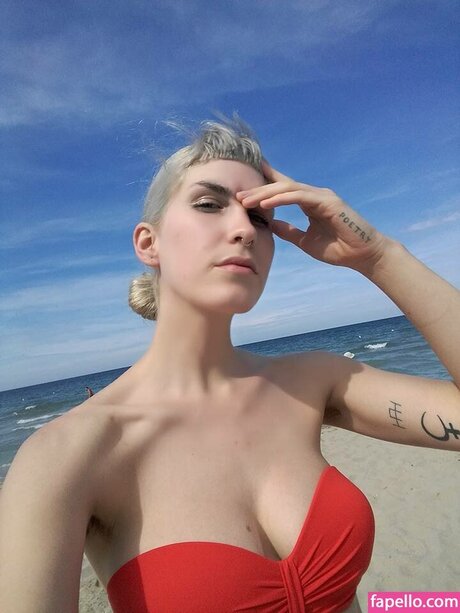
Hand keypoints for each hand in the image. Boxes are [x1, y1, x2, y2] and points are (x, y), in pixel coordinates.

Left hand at [237, 160, 388, 273]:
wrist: (362, 255)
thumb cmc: (338, 248)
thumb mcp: (305, 240)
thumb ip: (288, 231)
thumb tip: (270, 224)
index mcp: (309, 202)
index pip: (283, 188)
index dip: (264, 183)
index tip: (243, 184)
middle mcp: (314, 195)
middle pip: (280, 186)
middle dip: (258, 190)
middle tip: (238, 195)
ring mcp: (321, 196)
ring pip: (287, 188)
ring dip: (265, 193)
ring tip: (246, 199)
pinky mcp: (328, 201)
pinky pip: (299, 196)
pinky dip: (281, 198)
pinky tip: (266, 202)